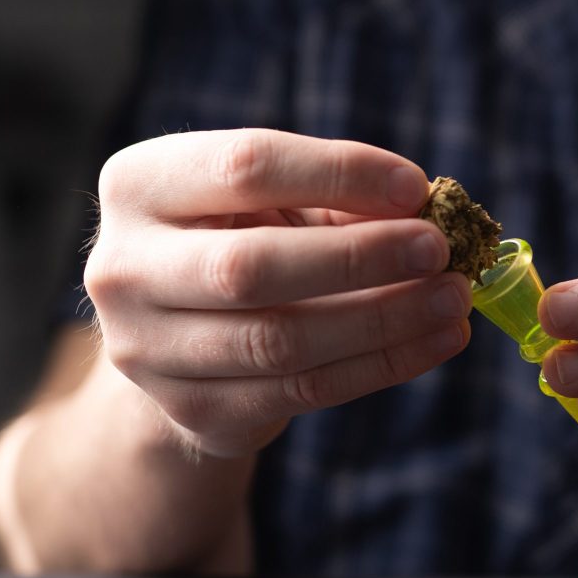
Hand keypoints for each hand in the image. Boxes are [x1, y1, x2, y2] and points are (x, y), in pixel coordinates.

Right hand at [84, 129, 470, 457]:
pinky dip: (383, 364)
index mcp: (140, 183)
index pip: (246, 165)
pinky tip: (437, 340)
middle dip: (361, 257)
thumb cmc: (245, 236)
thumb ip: (338, 196)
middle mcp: (123, 268)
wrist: (180, 335)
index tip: (417, 188)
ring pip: (281, 342)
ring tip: (453, 299)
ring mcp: (148, 351)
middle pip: (251, 266)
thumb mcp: (275, 199)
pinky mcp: (194, 412)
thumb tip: (431, 210)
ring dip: (384, 320)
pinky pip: (303, 391)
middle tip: (442, 249)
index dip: (340, 172)